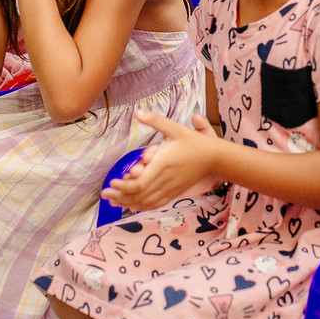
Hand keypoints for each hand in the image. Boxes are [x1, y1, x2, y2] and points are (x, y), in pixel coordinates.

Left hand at [101, 112, 221, 209]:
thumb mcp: (175, 128)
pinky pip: (156, 203)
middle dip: (120, 196)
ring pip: (147, 202)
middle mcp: (166, 180)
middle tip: (105, 195)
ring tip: (113, 202)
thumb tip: (137, 112)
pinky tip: (131, 205)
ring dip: (128, 203)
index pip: (140, 183)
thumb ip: (155, 120)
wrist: (214, 158)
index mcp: (164, 164)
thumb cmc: (194, 141)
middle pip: (140, 195)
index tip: (112, 182)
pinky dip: (142, 206)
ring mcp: (171, 188)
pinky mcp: (175, 192)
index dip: (124, 186)